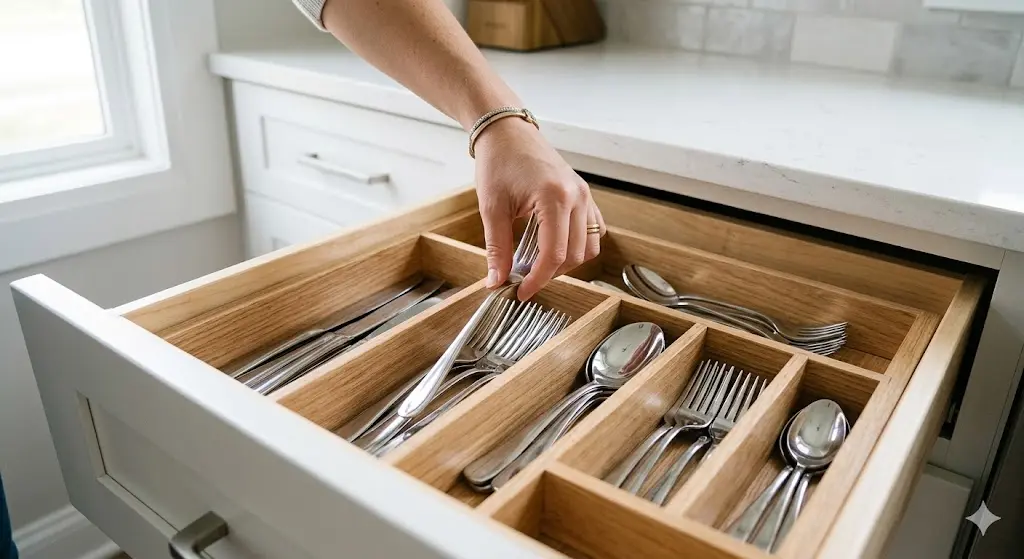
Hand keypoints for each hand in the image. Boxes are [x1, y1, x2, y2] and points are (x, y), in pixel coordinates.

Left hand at [473, 117, 605, 300]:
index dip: (538, 279)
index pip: (554, 254)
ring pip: (589, 246)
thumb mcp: (492, 207)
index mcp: (555, 197)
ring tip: (538, 263)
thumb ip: (497, 248)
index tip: (521, 292)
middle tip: (524, 279)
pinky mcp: (584, 194)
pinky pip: (594, 230)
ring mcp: (585, 195)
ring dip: (566, 262)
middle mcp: (578, 197)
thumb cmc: (499, 162)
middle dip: (550, 273)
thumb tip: (497, 281)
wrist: (508, 132)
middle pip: (575, 255)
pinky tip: (553, 246)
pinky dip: (578, 245)